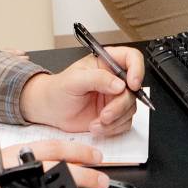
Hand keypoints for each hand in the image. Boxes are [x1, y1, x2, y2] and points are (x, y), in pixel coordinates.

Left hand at [20, 49, 145, 132]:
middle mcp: (115, 79)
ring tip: (97, 122)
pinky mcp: (115, 115)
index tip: (131, 84)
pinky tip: (97, 126)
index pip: (132, 58)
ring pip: (131, 108)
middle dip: (120, 106)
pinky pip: (125, 123)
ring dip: (115, 120)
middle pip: (134, 90)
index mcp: (107, 63)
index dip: (137, 69)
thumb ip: (97, 79)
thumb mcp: (74, 80)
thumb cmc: (58, 90)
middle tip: (105, 114)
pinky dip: (112, 129)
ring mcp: (115, 98)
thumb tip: (119, 84)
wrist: (50, 111)